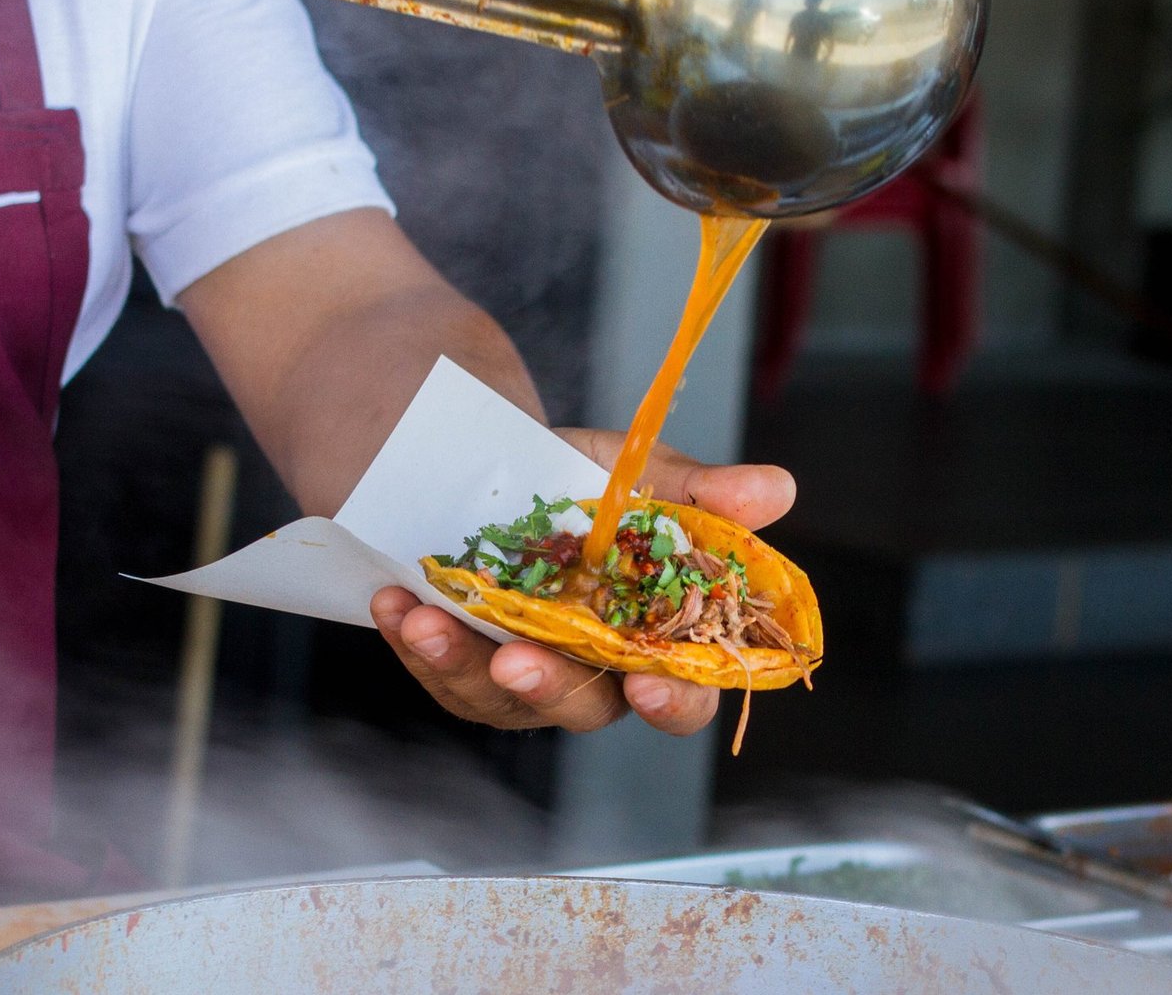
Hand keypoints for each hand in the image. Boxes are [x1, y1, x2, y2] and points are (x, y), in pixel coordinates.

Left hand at [369, 431, 794, 736]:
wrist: (503, 465)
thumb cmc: (589, 486)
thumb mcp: (642, 476)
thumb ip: (702, 494)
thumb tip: (775, 489)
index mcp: (656, 639)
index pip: (684, 693)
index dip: (673, 700)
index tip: (649, 683)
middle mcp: (593, 672)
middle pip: (583, 707)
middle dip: (549, 687)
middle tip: (516, 661)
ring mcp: (524, 675)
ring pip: (497, 697)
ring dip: (460, 662)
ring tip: (427, 617)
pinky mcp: (464, 666)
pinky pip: (440, 670)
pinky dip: (416, 639)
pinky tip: (396, 601)